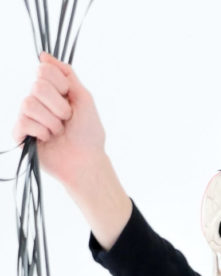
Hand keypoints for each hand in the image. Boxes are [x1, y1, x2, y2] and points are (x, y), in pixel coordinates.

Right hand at [13, 53, 106, 188]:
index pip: (43, 70)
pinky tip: (46, 139)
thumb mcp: (84, 99)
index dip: (60, 84)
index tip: (70, 98)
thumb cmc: (88, 134)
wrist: (86, 161)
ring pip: (28, 103)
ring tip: (58, 131)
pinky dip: (41, 131)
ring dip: (51, 121)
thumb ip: (67, 74)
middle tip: (67, 119)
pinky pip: (23, 121)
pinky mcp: (19, 133)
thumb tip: (44, 55)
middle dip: (59, 106)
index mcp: (52, 90)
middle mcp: (37, 100)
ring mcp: (27, 116)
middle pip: (37, 86)